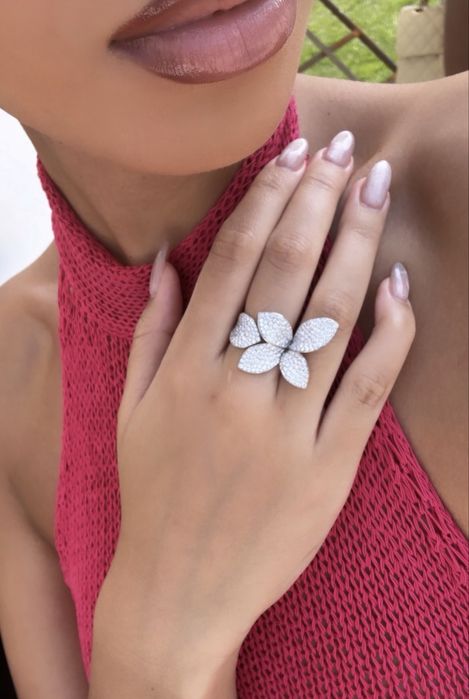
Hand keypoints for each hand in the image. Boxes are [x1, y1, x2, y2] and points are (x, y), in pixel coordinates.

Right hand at [102, 133, 414, 691]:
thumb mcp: (131, 411)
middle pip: (287, 273)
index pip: (234, 263)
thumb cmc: (152, 495)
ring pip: (332, 316)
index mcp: (185, 370)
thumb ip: (149, 332)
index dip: (268, 201)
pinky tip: (400, 286)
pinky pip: (369, 385)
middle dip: (317, 201)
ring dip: (357, 243)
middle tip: (342, 152)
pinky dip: (390, 331)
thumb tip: (167, 263)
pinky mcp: (330, 465)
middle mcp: (237, 388)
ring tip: (374, 190)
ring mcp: (287, 427)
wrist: (181, 589)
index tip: (292, 158)